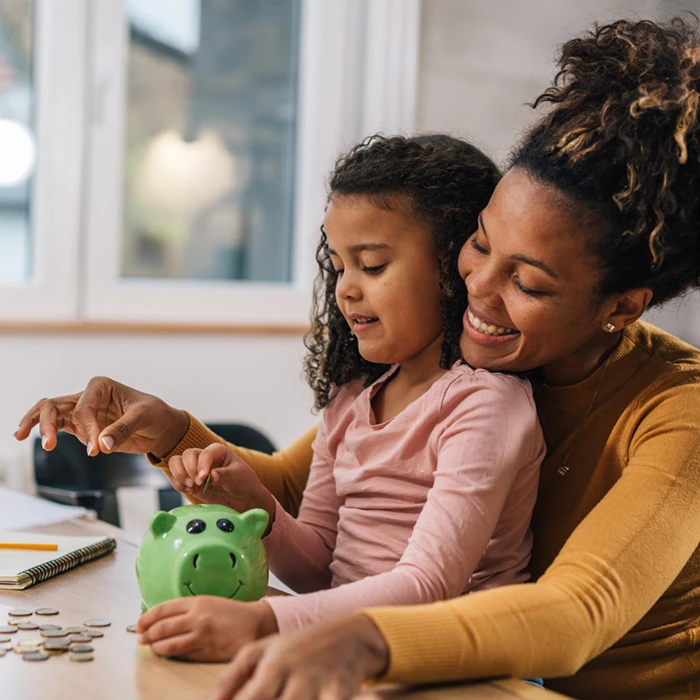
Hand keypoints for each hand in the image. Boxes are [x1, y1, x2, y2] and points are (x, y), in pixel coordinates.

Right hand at [14, 376, 189, 458]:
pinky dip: (42, 430)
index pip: (83, 408)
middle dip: (46, 423)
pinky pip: (57, 426)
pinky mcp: (82, 426)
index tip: (96, 449)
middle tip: (48, 444)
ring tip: (20, 436)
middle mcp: (88, 396)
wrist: (161, 427)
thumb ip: (122, 429)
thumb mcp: (144, 417)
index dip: (86, 429)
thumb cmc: (155, 414)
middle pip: (55, 405)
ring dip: (36, 424)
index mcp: (101, 386)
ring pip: (49, 412)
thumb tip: (102, 444)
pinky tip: (28, 437)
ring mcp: (82, 411)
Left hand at [136, 597, 277, 661]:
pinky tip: (168, 654)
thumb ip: (187, 610)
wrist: (254, 623)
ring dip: (156, 647)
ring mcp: (201, 635)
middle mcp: (197, 617)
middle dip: (147, 634)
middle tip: (141, 638)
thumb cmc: (231, 613)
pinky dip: (171, 655)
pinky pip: (182, 655)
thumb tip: (162, 620)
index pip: (163, 609)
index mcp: (197, 602)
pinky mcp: (206, 651)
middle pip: (162, 627)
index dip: (147, 618)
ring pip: (168, 644)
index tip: (139, 624)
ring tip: (152, 648)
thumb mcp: (208, 603)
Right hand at [167, 444, 275, 531]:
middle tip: (198, 483)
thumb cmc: (244, 482)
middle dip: (189, 470)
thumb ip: (224, 475)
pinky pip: (175, 479)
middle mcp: (204, 457)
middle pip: (186, 455)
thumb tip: (211, 475)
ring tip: (192, 487)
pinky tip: (190, 490)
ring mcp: (195, 469)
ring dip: (180, 475)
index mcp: (217, 451)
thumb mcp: (238, 476)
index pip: (204, 453)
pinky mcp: (190, 482)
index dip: (202, 465)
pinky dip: (178, 484)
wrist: (243, 498)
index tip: (203, 478)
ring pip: (176, 463)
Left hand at [209, 615, 388, 699]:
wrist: (351, 636)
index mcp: (274, 666)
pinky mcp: (340, 694)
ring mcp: (318, 687)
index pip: (251, 699)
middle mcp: (295, 678)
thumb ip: (234, 675)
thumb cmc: (300, 646)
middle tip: (273, 698)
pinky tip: (314, 697)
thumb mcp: (265, 650)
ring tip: (287, 695)